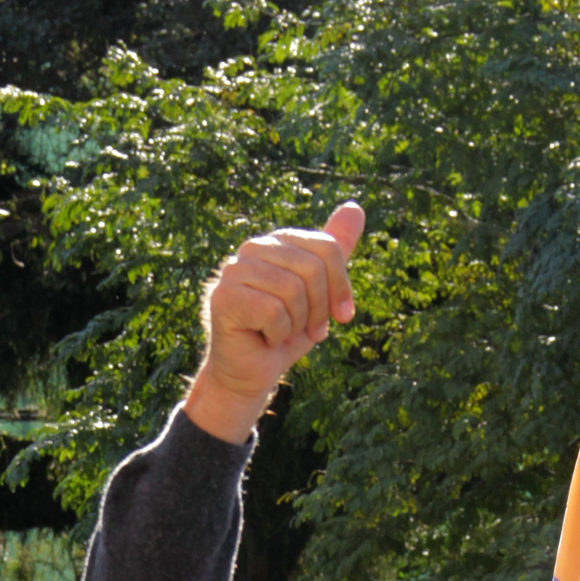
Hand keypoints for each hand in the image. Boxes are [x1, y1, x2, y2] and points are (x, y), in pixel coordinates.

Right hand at [184, 203, 364, 442]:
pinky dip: (277, 334)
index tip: (343, 316)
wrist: (249, 373)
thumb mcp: (319, 293)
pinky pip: (273, 311)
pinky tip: (264, 338)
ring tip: (282, 333)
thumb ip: (333, 253)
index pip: (326, 248)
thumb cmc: (284, 333)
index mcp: (277, 242)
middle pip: (311, 269)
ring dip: (297, 324)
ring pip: (292, 290)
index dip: (341, 286)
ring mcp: (234, 271)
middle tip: (310, 331)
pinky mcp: (224, 297)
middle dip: (320, 309)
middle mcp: (252, 248)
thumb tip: (355, 207)